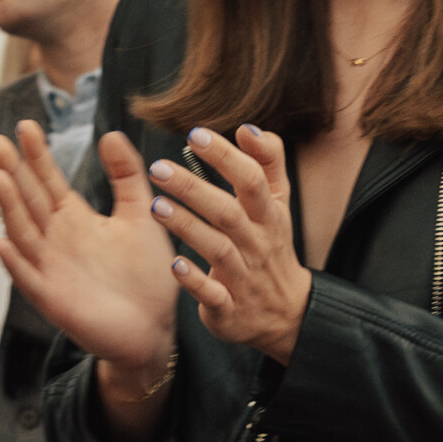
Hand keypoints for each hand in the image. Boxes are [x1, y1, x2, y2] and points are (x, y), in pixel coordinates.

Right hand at [0, 121, 174, 377]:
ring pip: (23, 232)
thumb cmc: (146, 274)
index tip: (26, 127)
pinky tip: (1, 242)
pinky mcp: (52, 298)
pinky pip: (28, 278)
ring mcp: (50, 268)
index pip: (48, 180)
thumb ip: (127, 176)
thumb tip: (111, 133)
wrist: (154, 327)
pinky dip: (14, 262)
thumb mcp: (141, 215)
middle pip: (28, 200)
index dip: (36, 155)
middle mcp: (55, 239)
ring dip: (9, 207)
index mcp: (74, 218)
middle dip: (13, 171)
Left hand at [149, 126, 314, 363]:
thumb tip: (249, 128)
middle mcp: (257, 244)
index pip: (252, 180)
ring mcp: (244, 277)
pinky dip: (195, 281)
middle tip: (158, 167)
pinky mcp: (229, 308)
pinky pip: (213, 295)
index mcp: (269, 216)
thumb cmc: (272, 247)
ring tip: (156, 206)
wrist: (286, 314)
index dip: (226, 156)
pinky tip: (174, 264)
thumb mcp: (279, 205)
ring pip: (218, 250)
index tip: (195, 133)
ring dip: (188, 228)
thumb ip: (267, 164)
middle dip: (194, 189)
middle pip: (229, 212)